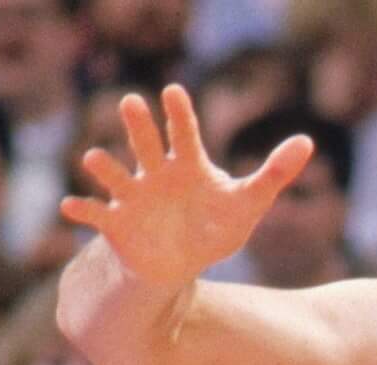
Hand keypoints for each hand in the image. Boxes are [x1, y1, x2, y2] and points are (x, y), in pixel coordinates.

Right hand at [62, 85, 314, 283]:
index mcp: (186, 164)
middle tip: (132, 101)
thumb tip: (307, 142)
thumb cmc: (214, 225)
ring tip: (92, 158)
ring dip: (104, 168)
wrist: (183, 260)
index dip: (179, 114)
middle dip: (138, 125)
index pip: (184, 133)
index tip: (174, 92)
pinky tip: (69, 207)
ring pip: (115, 176)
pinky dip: (82, 210)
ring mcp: (133, 197)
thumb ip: (274, 173)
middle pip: (145, 144)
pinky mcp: (117, 224)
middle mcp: (156, 173)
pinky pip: (96, 215)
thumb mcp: (248, 203)